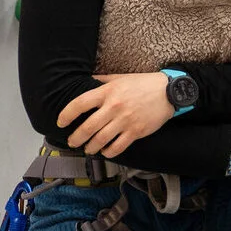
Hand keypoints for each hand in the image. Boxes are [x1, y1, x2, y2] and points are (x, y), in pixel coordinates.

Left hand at [58, 71, 172, 156]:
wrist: (169, 91)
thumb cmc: (144, 83)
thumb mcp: (121, 77)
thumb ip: (102, 80)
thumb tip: (86, 81)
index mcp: (108, 92)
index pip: (80, 104)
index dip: (66, 114)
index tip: (61, 122)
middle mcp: (114, 107)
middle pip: (88, 127)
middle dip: (76, 138)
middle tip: (72, 142)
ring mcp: (125, 120)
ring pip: (100, 140)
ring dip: (90, 147)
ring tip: (88, 149)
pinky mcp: (136, 131)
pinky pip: (117, 146)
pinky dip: (108, 152)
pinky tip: (105, 151)